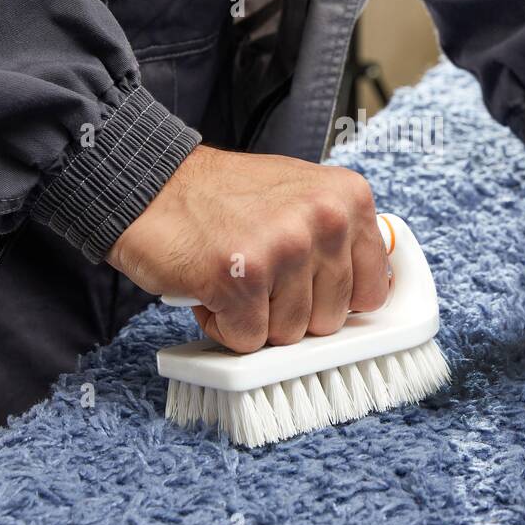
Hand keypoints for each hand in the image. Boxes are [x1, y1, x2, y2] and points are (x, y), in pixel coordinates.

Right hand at [107, 146, 389, 351]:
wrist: (151, 183)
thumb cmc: (223, 197)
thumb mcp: (301, 196)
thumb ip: (339, 241)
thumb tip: (370, 295)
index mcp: (348, 198)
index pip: (373, 291)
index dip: (334, 301)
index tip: (309, 291)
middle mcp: (325, 219)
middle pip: (330, 320)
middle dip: (290, 310)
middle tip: (259, 274)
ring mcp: (285, 248)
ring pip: (289, 334)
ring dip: (254, 317)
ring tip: (234, 276)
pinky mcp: (242, 278)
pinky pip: (247, 340)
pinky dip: (223, 325)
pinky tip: (211, 287)